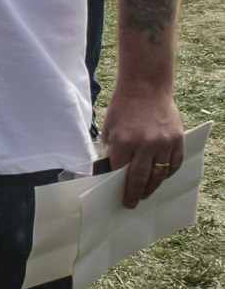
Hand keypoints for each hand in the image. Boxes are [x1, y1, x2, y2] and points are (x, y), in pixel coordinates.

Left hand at [101, 86, 184, 208]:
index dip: (118, 187)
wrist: (146, 86)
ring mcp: (164, 143)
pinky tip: (160, 177)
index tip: (119, 197)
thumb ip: (112, 149)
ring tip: (145, 192)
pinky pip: (174, 164)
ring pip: (159, 175)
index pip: (119, 172)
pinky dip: (167, 173)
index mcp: (124, 141)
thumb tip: (112, 171)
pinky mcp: (177, 139)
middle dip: (135, 194)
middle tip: (132, 202)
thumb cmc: (124, 106)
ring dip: (152, 187)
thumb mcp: (110, 127)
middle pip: (140, 179)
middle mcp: (145, 144)